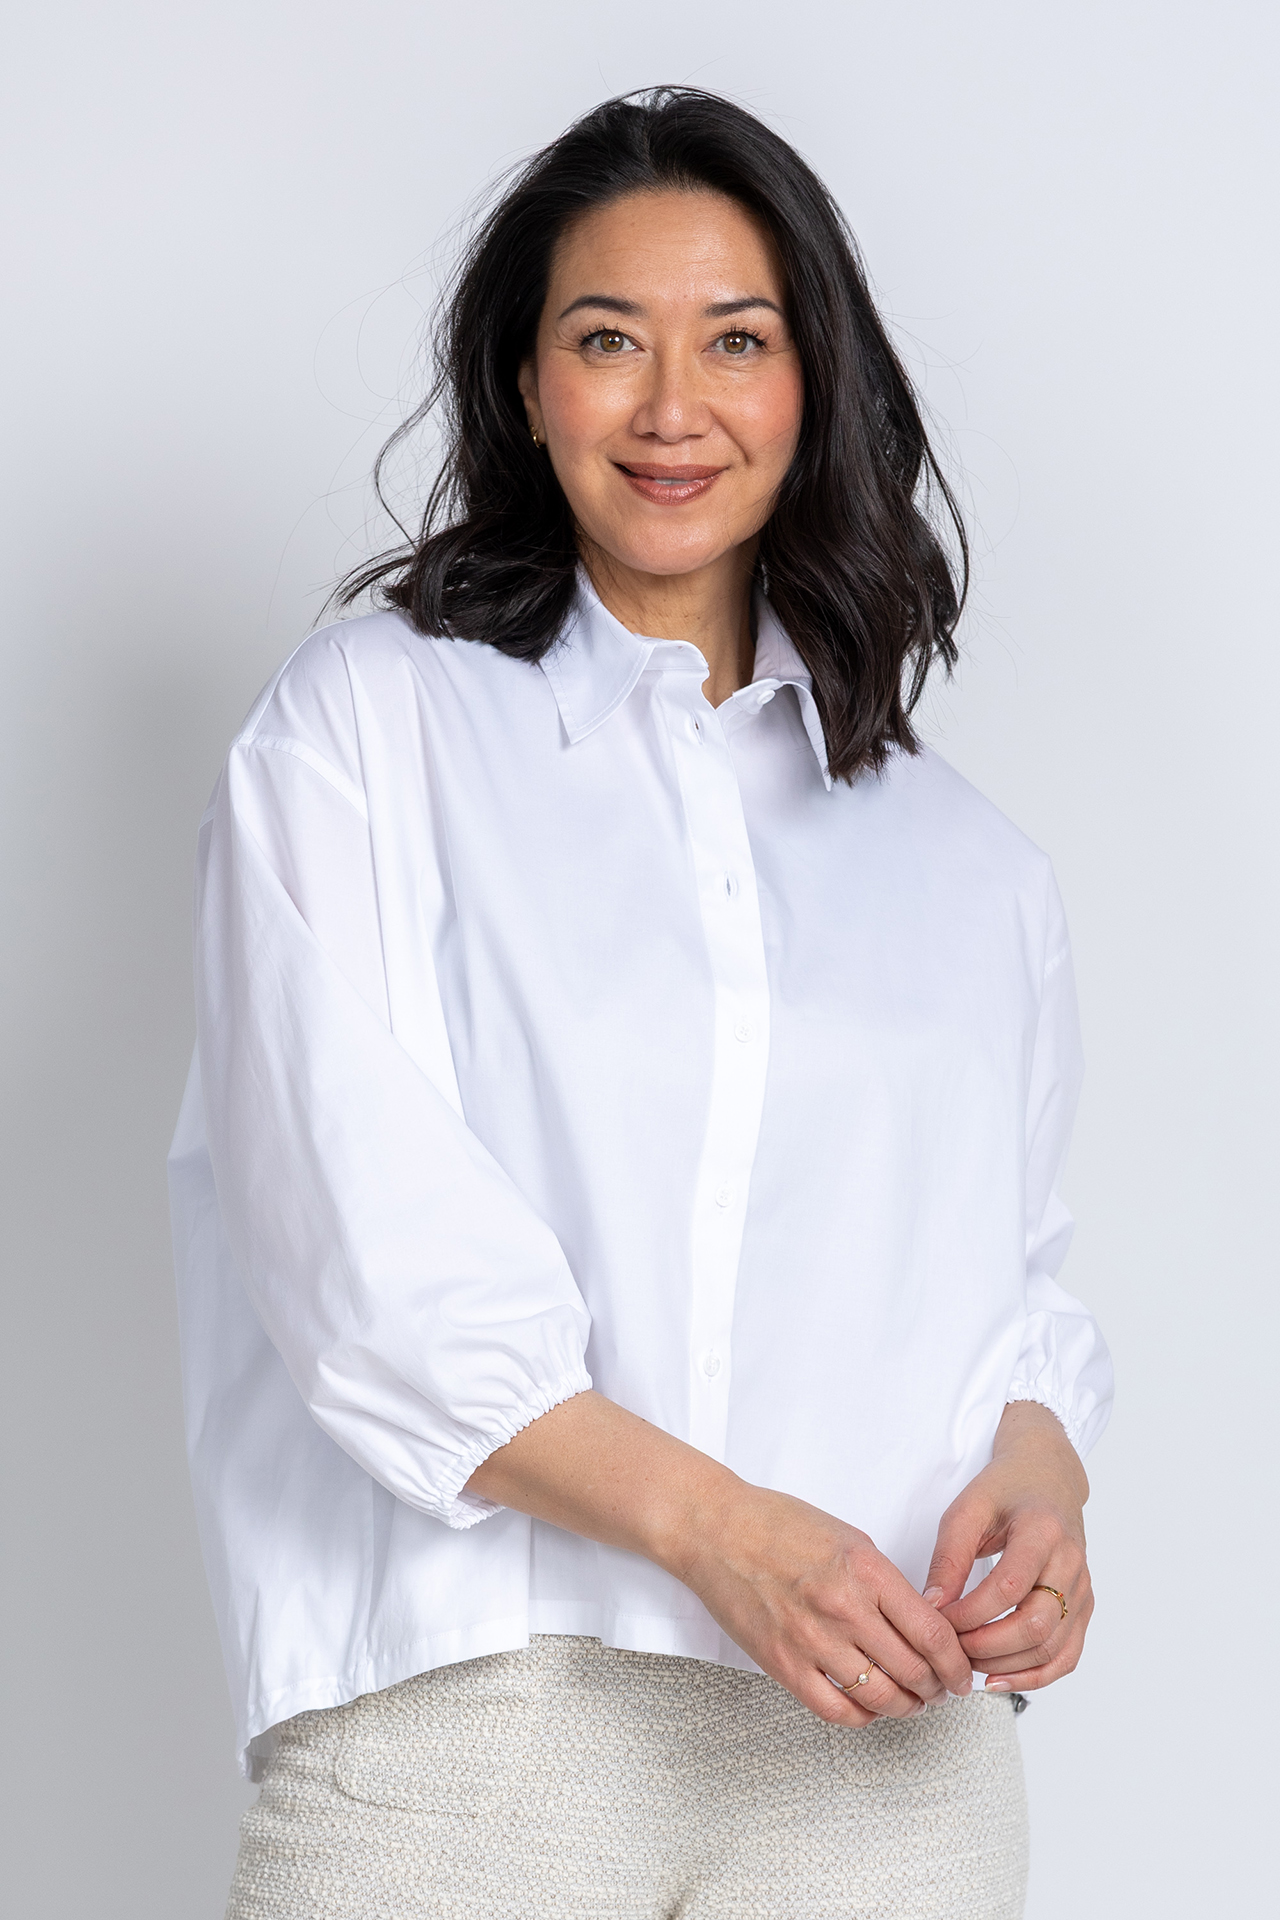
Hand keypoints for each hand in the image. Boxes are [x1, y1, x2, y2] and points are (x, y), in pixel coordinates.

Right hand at [678, 1483, 975, 1728]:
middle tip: (941, 1690)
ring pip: (881, 1697)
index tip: (962, 1673)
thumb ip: (886, 1583)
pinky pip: (835, 1710)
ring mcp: (811, 1640)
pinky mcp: (782, 1665)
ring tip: (911, 1702)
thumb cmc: (778, 1525)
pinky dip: (862, 1717)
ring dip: (906, 1707)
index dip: (957, 1663)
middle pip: (914, 1671)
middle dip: (937, 1688)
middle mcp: (843, 1608)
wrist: (716, 1530)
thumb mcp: (849, 1538)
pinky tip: (869, 1708)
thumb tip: (922, 1624)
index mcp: (866, 1570)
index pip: (933, 1633)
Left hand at [923, 1400, 1093, 1694]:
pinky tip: (997, 1679)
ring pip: (1052, 1647)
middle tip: (951, 1649)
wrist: (1048, 1478)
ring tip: (967, 1663)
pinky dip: (1034, 1676)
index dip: (971, 1613)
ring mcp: (1082, 1589)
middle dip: (987, 1646)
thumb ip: (949, 1557)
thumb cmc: (1003, 1490)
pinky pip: (1066, 1656)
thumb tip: (932, 1607)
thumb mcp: (966, 1509)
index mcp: (1042, 1530)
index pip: (1009, 1587)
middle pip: (1036, 1625)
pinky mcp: (1083, 1608)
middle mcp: (1071, 1562)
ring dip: (1006, 1666)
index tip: (939, 1619)